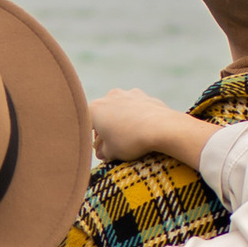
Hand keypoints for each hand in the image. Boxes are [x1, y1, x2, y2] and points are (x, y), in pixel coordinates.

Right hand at [88, 88, 211, 174]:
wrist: (161, 128)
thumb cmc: (131, 141)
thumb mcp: (111, 153)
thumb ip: (102, 151)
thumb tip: (102, 151)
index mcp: (94, 109)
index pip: (86, 125)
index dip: (91, 140)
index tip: (100, 150)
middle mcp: (109, 97)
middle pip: (102, 115)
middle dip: (106, 130)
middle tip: (113, 146)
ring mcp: (128, 94)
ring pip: (119, 109)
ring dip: (121, 122)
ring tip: (129, 139)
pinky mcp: (144, 96)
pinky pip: (135, 108)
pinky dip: (136, 118)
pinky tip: (142, 131)